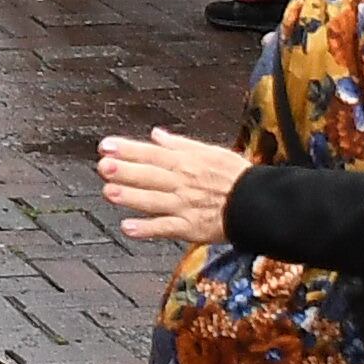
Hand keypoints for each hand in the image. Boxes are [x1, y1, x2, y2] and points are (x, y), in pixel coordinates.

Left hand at [97, 128, 249, 246]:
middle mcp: (183, 183)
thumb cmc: (236, 177)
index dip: (128, 150)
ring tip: (108, 192)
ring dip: (131, 196)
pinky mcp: (191, 228)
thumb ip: (180, 144)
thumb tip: (156, 134)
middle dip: (126, 170)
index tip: (105, 146)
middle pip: (151, 176)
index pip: (152, 154)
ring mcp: (185, 206)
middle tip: (103, 166)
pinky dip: (148, 229)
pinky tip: (128, 228)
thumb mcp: (211, 153)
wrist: (260, 204)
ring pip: (154, 201)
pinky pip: (166, 228)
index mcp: (187, 163)